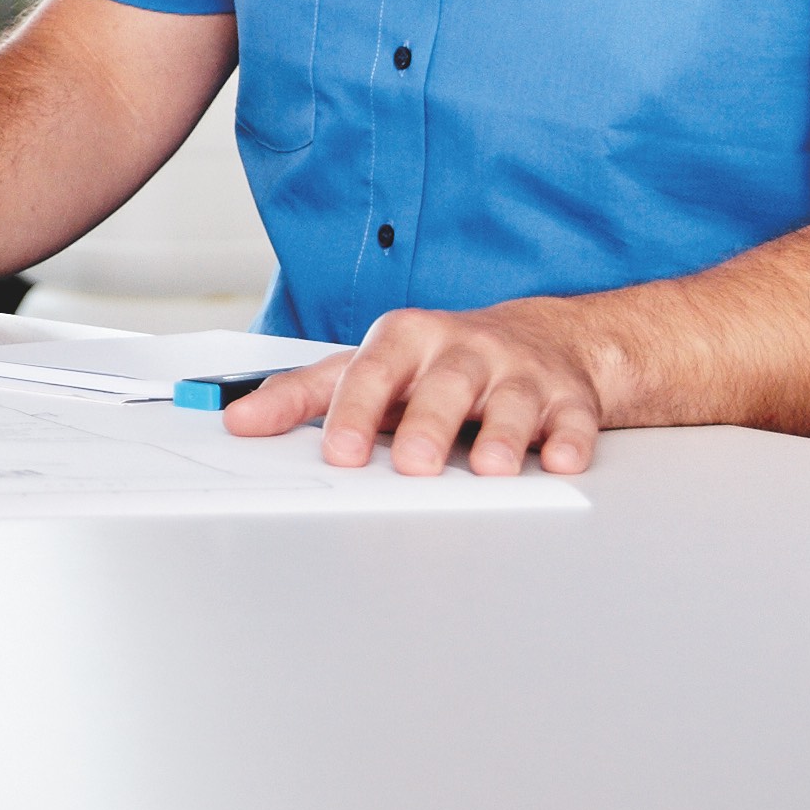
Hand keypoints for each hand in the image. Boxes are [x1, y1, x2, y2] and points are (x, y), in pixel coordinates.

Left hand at [221, 302, 603, 474]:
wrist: (540, 341)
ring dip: (503, 435)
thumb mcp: (367, 368)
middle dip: (431, 425)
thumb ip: (302, 396)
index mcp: (407, 340)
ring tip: (492, 469)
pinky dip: (569, 441)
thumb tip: (237, 422)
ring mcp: (519, 373)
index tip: (340, 451)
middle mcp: (464, 350)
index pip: (374, 372)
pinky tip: (562, 461)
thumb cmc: (436, 363)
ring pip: (511, 401)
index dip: (356, 412)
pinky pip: (572, 420)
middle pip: (444, 385)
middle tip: (416, 465)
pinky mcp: (568, 399)